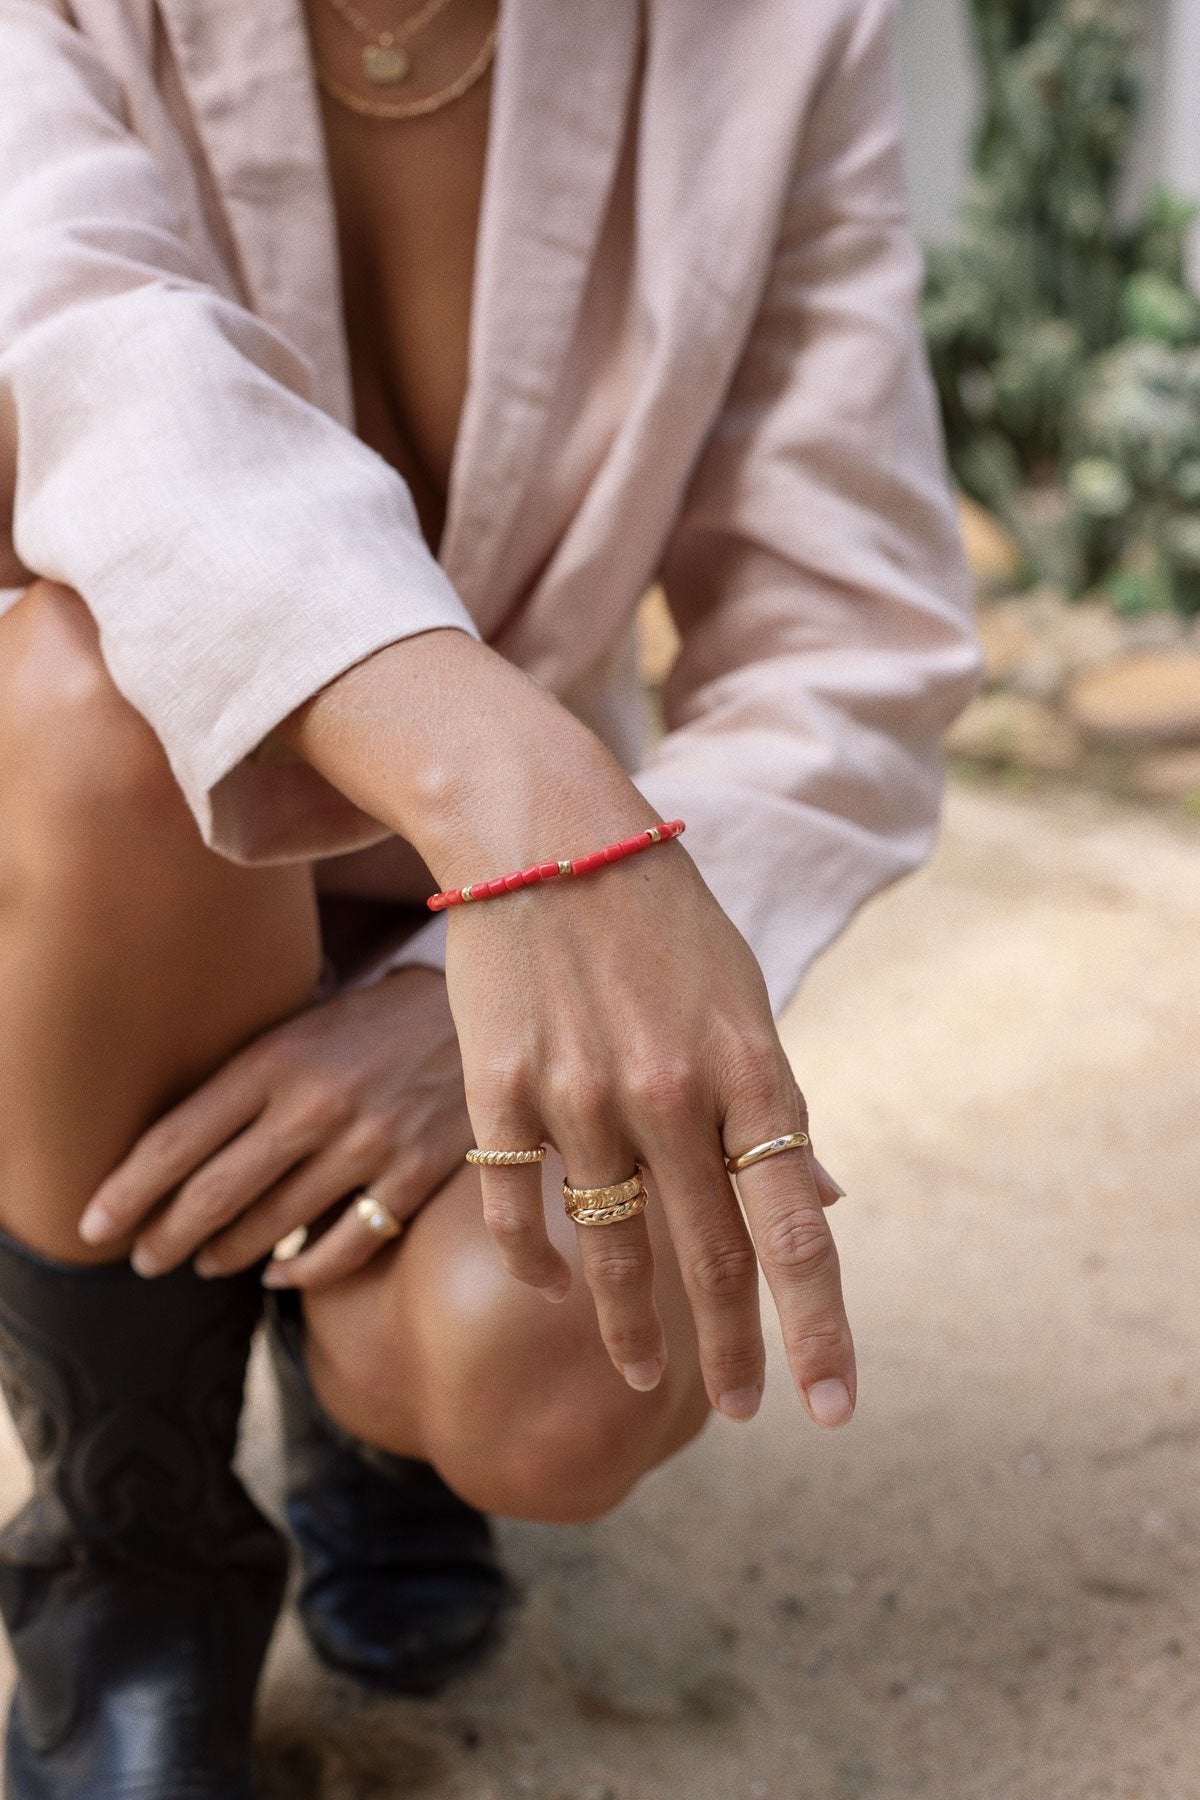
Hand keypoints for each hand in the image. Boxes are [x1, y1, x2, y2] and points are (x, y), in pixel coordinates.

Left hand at [78, 968, 469, 1287]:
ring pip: (271, 1228)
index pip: (177, 1138)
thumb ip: (250, 1074)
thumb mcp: (306, 1023)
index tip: (94, 1225)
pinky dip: (300, 1270)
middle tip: (142, 1260)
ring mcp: (369, 1144)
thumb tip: (176, 1138)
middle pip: (212, 1195)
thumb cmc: (379, 1020)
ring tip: (204, 1262)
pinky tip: (279, 1271)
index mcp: (277, 1057)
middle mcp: (315, 1104)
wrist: (488, 1015)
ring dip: (225, 1254)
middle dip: (164, 1237)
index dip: (127, 1190)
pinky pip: (343, 1248)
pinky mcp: (416, 1176)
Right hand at [445, 828, 855, 1425]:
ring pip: (611, 1251)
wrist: (546, 830)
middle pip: (711, 1261)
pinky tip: (553, 1287)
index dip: (818, 1330)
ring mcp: (580, 1095)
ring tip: (641, 1373)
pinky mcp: (500, 1088)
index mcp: (751, 1067)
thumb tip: (825, 1201)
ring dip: (631, 1328)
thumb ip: (773, 1107)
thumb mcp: (742, 1000)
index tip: (830, 1410)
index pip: (797, 1230)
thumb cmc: (662, 920)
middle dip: (731, 1352)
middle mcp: (672, 1092)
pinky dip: (537, 1263)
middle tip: (743, 1411)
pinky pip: (516, 1209)